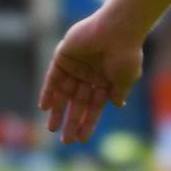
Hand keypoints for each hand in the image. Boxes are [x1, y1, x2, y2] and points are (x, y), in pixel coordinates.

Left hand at [39, 9, 148, 142]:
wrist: (117, 29)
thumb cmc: (126, 54)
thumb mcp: (126, 78)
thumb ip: (119, 92)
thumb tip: (116, 105)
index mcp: (105, 82)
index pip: (94, 107)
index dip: (87, 123)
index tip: (81, 139)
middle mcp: (89, 76)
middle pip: (77, 103)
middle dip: (71, 121)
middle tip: (65, 140)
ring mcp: (75, 67)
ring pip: (63, 93)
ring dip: (57, 110)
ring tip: (52, 128)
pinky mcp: (63, 57)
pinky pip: (53, 78)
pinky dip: (48, 92)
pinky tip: (45, 107)